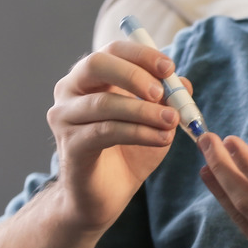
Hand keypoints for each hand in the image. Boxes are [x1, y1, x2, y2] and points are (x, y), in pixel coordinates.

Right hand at [47, 40, 190, 230]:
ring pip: (104, 103)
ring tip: (171, 121)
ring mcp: (65, 118)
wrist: (103, 197)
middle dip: (133, 74)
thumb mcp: (154, 121)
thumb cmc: (127, 154)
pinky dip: (138, 132)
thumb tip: (183, 82)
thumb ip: (167, 99)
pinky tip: (161, 138)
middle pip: (96, 65)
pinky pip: (106, 131)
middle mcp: (70, 91)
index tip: (169, 68)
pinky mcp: (70, 146)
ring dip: (143, 111)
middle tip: (162, 92)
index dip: (141, 54)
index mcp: (90, 78)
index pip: (112, 50)